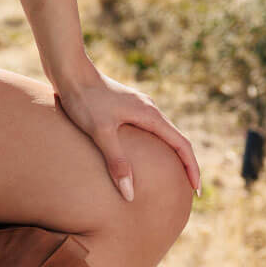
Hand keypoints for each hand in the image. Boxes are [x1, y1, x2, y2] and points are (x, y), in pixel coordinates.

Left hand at [53, 65, 200, 203]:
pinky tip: (144, 155)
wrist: (69, 70)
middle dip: (185, 164)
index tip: (196, 192)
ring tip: (170, 176)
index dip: (192, 169)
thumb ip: (117, 162)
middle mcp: (150, 109)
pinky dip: (156, 145)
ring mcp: (138, 106)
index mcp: (150, 115)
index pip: (182, 145)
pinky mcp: (126, 106)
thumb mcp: (100, 132)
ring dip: (171, 154)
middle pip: (177, 140)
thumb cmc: (84, 99)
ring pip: (163, 134)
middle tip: (188, 190)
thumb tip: (130, 195)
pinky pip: (149, 129)